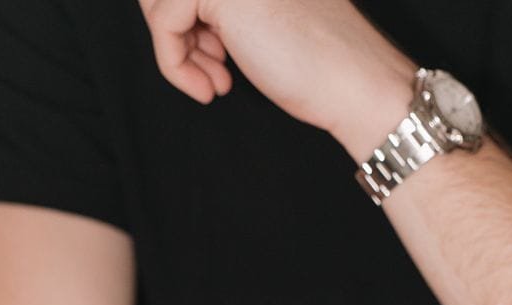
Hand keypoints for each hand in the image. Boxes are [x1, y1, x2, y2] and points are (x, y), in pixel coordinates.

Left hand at [138, 0, 414, 151]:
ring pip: (158, 2)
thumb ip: (221, 5)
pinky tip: (210, 88)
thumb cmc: (318, 63)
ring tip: (213, 80)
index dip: (182, 17)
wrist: (354, 83)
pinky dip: (176, 66)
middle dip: (176, 30)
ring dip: (178, 50)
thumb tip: (168, 10)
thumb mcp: (258, 17)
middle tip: (210, 68)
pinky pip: (163, 27)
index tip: (209, 53)